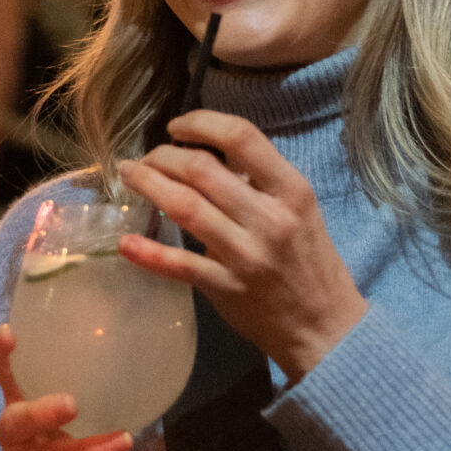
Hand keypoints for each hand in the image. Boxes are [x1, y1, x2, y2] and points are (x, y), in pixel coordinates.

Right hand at [0, 324, 132, 450]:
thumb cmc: (72, 429)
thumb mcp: (81, 398)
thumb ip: (94, 374)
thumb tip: (136, 335)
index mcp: (19, 396)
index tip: (10, 334)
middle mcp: (10, 431)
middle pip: (12, 422)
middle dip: (40, 414)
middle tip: (72, 404)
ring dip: (84, 450)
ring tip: (123, 442)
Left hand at [117, 111, 367, 380]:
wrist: (325, 327)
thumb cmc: (311, 262)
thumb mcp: (300, 210)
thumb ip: (260, 183)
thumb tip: (208, 157)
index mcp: (291, 191)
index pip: (242, 137)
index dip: (201, 123)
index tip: (178, 126)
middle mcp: (269, 218)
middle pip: (202, 169)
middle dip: (163, 155)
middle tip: (147, 157)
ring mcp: (245, 254)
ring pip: (184, 207)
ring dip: (148, 185)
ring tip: (129, 174)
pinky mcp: (225, 287)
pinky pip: (178, 265)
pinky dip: (148, 252)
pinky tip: (126, 241)